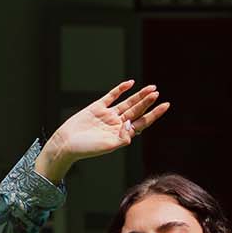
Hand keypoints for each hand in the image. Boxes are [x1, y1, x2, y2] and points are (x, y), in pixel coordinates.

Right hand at [36, 81, 168, 182]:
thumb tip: (132, 126)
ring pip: (127, 103)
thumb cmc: (86, 149)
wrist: (66, 143)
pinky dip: (120, 89)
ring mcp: (108, 115)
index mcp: (122, 135)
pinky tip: (130, 83)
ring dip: (138, 96)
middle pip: (136, 111)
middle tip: (157, 93)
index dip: (154, 114)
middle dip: (147, 102)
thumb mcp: (107, 146)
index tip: (165, 105)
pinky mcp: (97, 107)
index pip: (142, 122)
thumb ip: (122, 138)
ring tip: (150, 88)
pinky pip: (111, 96)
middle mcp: (117, 124)